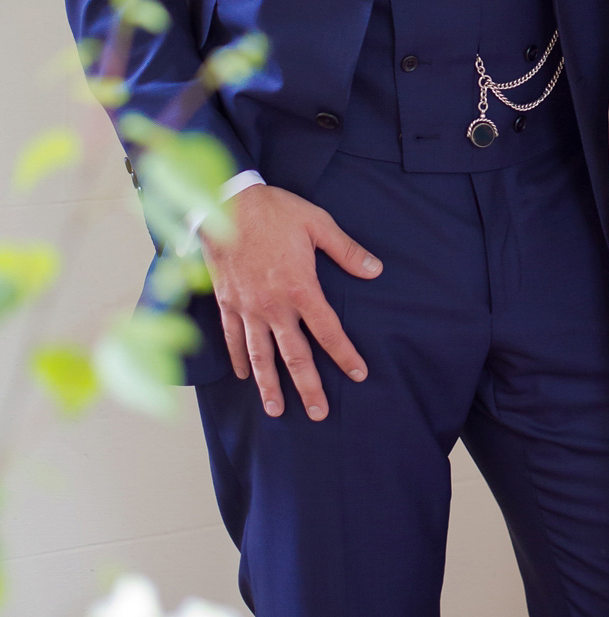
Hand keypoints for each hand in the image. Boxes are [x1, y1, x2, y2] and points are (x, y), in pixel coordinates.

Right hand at [201, 184, 378, 420]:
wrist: (225, 203)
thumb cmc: (275, 211)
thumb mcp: (318, 224)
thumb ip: (347, 251)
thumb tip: (375, 269)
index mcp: (300, 288)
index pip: (328, 331)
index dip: (345, 355)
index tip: (358, 374)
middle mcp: (273, 306)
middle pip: (294, 355)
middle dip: (308, 387)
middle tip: (318, 414)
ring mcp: (247, 308)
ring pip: (260, 355)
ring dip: (269, 385)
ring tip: (276, 410)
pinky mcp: (227, 302)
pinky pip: (232, 338)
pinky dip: (239, 359)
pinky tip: (245, 376)